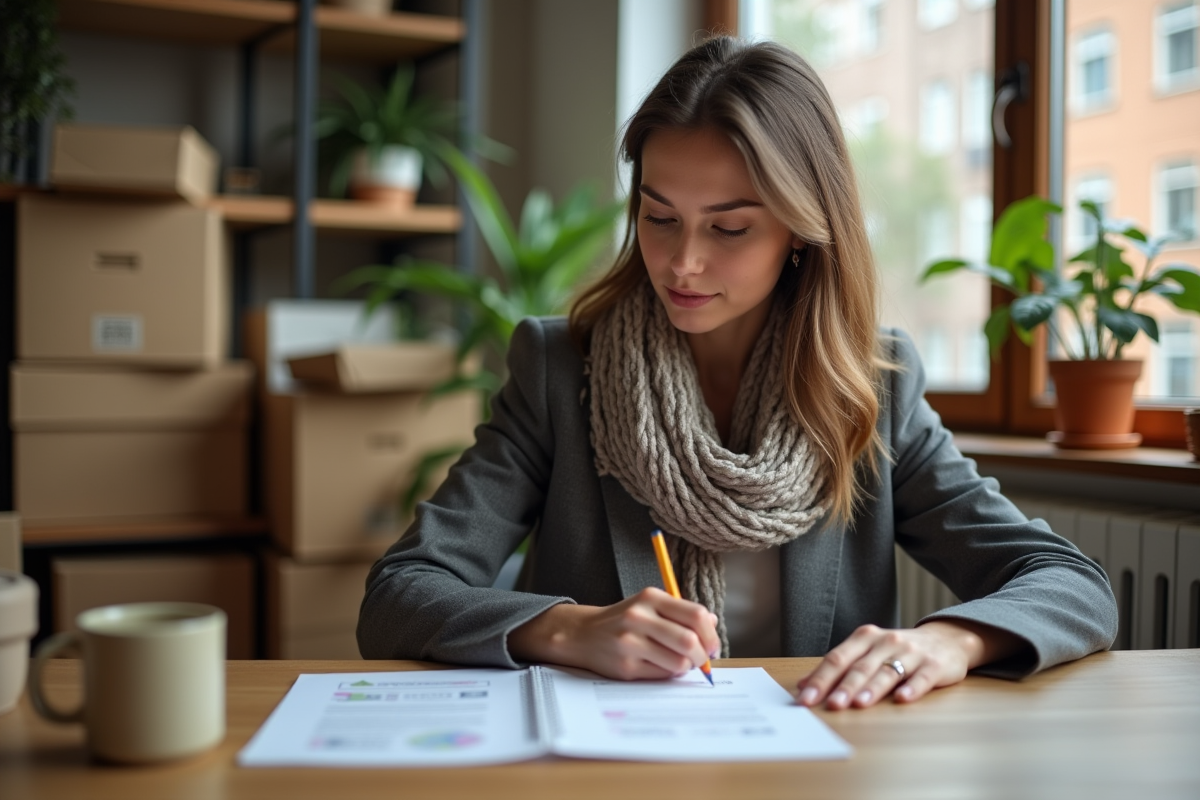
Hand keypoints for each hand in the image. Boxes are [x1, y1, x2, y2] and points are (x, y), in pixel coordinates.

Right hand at [508, 588, 719, 680]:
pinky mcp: (626, 666)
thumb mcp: (650, 606)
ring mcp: (630, 643)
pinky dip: (669, 674)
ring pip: (678, 662)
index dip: (711, 634)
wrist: (583, 634)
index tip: (712, 645)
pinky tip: (662, 666)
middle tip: (702, 659)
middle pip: (689, 641)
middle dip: (702, 655)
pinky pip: (662, 675)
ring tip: (681, 663)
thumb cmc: (624, 620)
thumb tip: (712, 623)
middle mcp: (639, 617)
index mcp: (650, 597)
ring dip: (687, 667)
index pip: (695, 615)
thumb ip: (681, 612)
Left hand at [796, 620, 1023, 709]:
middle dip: (843, 687)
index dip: (820, 678)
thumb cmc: (898, 650)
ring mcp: (910, 652)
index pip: (837, 659)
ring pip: (887, 672)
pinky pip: (921, 677)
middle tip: (830, 704)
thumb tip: (802, 684)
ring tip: (859, 704)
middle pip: (860, 667)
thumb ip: (838, 666)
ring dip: (872, 689)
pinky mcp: (934, 665)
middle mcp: (886, 641)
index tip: (804, 698)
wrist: (947, 639)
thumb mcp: (867, 652)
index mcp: (865, 637)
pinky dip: (912, 688)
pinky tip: (902, 700)